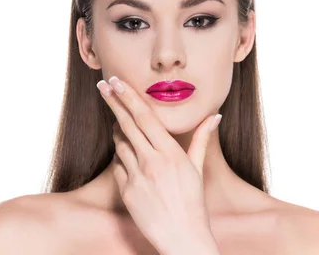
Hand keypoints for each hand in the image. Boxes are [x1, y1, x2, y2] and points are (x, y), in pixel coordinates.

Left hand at [96, 76, 221, 254]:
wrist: (182, 238)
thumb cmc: (194, 203)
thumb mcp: (198, 168)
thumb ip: (202, 139)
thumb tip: (215, 116)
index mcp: (171, 153)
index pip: (146, 117)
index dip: (129, 97)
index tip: (117, 82)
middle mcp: (152, 162)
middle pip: (127, 124)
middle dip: (114, 102)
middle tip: (103, 85)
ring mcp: (137, 177)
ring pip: (120, 144)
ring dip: (117, 130)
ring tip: (118, 120)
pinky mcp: (126, 192)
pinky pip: (118, 166)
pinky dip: (121, 156)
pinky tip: (125, 153)